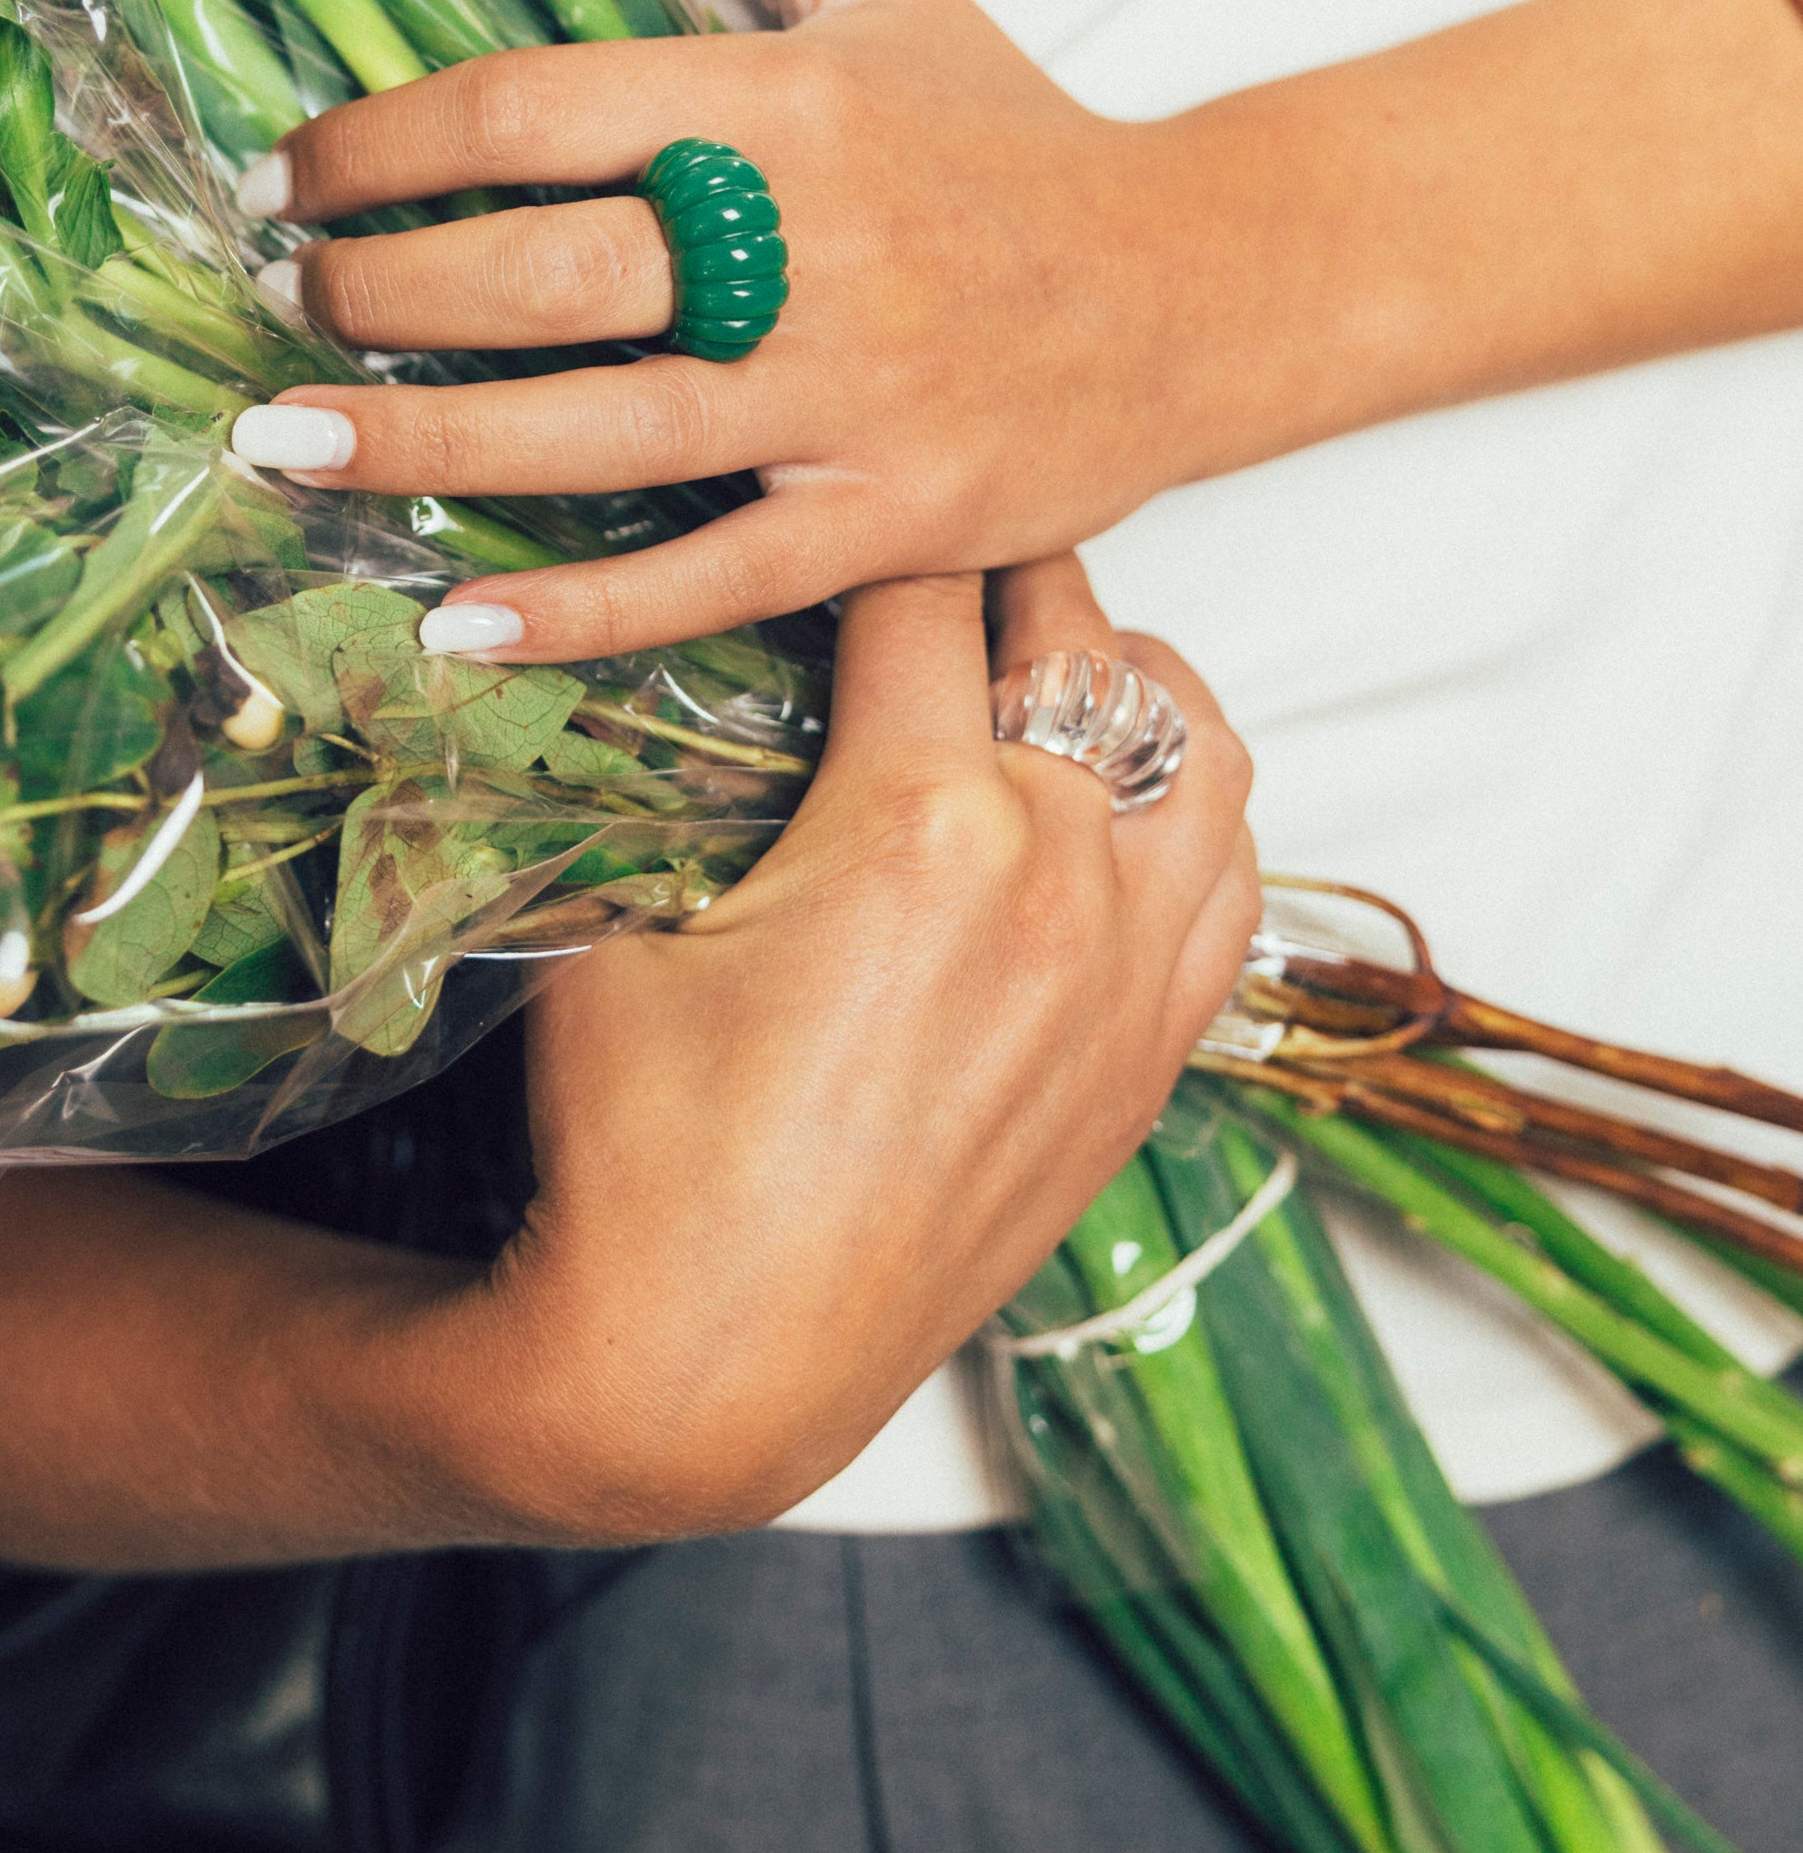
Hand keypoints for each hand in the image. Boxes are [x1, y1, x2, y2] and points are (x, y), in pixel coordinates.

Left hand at [233, 0, 1181, 660]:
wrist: (1202, 287)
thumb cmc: (1008, 131)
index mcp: (788, 103)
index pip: (535, 112)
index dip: (380, 145)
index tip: (283, 178)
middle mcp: (814, 247)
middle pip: (550, 272)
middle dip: (380, 293)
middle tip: (277, 307)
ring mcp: (854, 396)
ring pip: (605, 434)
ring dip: (425, 442)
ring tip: (283, 443)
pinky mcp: (892, 520)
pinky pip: (709, 580)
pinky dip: (578, 611)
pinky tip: (456, 623)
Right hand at [458, 554, 1259, 1542]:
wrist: (715, 1357)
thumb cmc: (640, 1145)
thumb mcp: (619, 917)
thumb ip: (668, 776)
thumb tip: (666, 671)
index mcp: (923, 821)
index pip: (919, 592)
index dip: (866, 526)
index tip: (841, 495)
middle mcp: (1061, 876)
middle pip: (1077, 633)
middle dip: (1001, 570)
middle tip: (931, 548)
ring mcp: (1130, 970)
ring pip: (1201, 740)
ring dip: (1128, 674)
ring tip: (1047, 657)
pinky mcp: (1153, 1054)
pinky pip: (1232, 878)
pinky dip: (1189, 804)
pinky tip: (1116, 800)